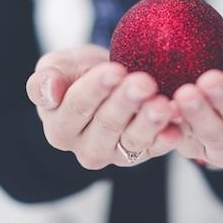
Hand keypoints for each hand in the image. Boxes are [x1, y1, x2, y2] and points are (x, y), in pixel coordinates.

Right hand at [25, 44, 182, 168]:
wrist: (109, 78)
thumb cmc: (78, 73)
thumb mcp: (56, 67)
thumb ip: (44, 80)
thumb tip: (48, 91)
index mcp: (59, 128)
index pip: (76, 107)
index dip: (96, 89)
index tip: (115, 70)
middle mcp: (86, 148)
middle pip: (106, 125)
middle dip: (126, 102)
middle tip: (144, 83)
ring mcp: (116, 154)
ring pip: (133, 141)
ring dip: (149, 123)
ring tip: (163, 106)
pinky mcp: (143, 155)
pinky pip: (156, 149)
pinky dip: (168, 138)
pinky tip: (178, 126)